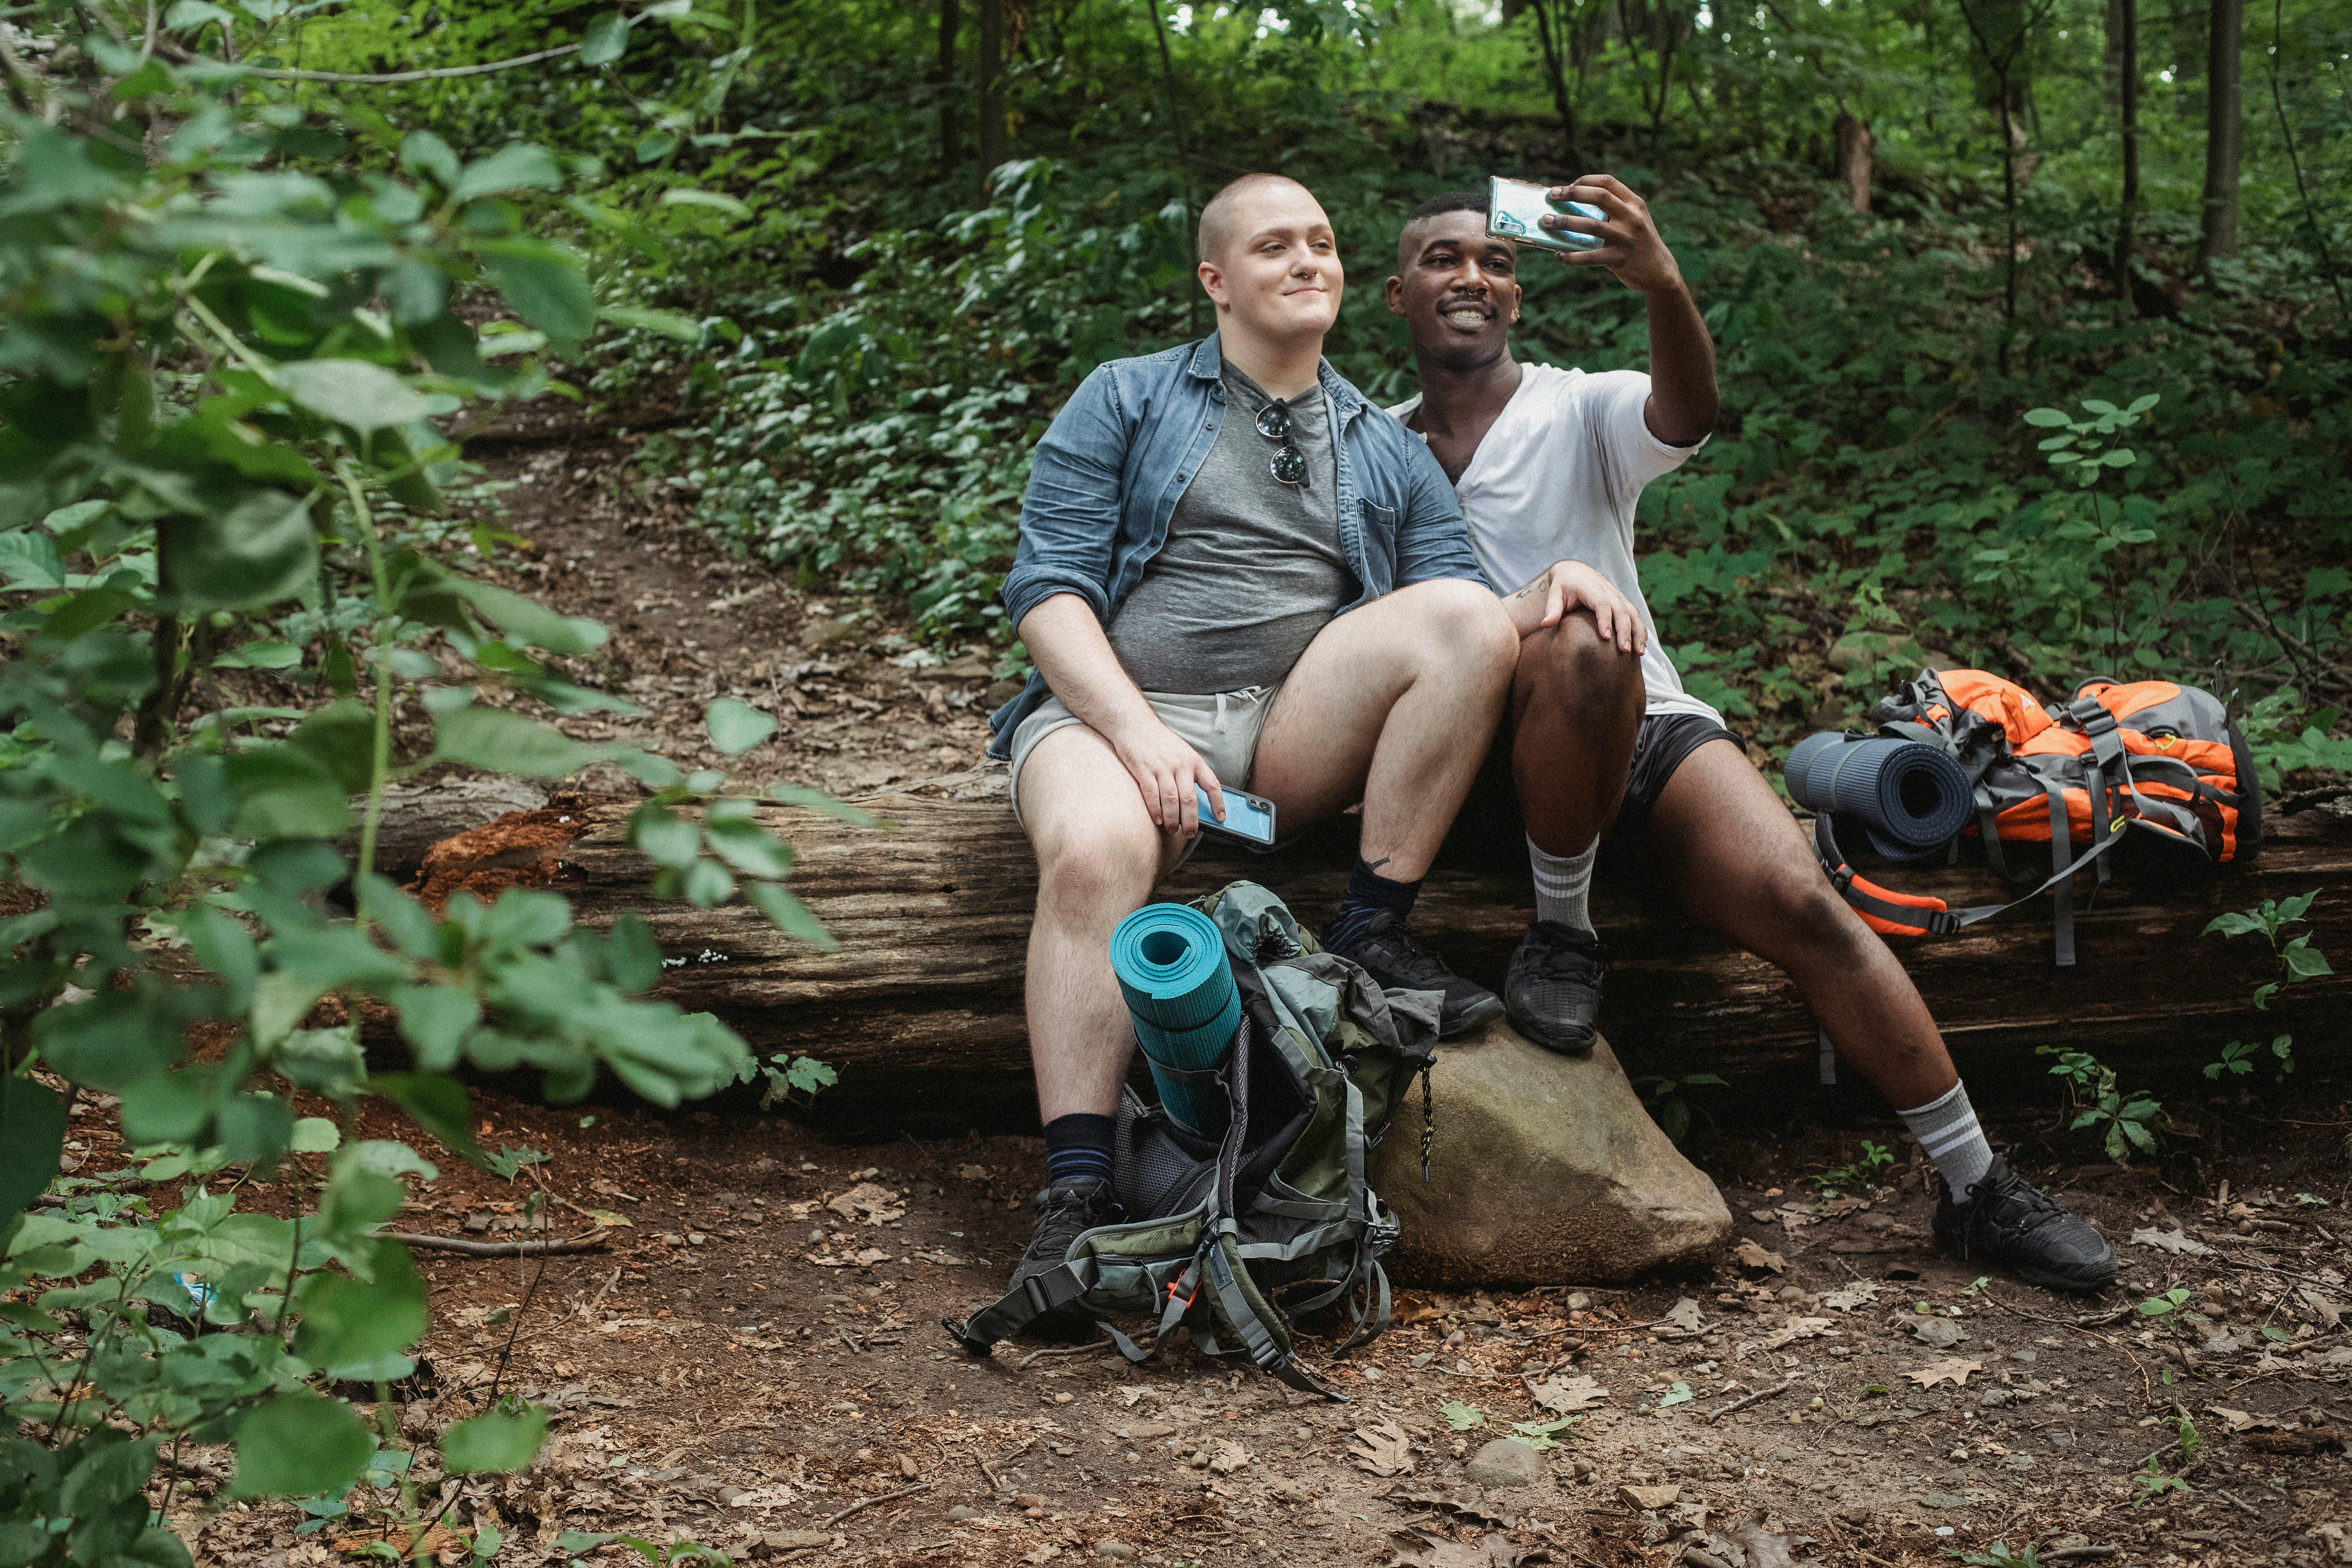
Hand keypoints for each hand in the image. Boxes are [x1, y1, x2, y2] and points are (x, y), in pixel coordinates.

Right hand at [1110, 716, 1223, 837]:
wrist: (1135, 725)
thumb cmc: (1160, 742)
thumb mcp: (1181, 753)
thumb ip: (1189, 773)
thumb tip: (1195, 802)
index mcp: (1193, 760)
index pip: (1211, 784)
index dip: (1218, 803)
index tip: (1221, 818)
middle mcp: (1180, 764)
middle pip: (1189, 799)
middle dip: (1191, 820)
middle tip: (1191, 833)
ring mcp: (1161, 767)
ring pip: (1171, 800)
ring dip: (1173, 820)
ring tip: (1173, 830)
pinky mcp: (1143, 770)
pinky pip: (1152, 795)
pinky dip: (1155, 810)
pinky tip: (1158, 820)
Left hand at [1516, 559, 1648, 653]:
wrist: (1575, 572)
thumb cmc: (1563, 586)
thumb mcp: (1555, 594)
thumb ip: (1552, 608)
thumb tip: (1545, 624)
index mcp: (1591, 588)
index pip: (1601, 603)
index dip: (1605, 619)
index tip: (1606, 636)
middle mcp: (1609, 591)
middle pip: (1621, 610)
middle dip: (1625, 630)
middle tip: (1624, 650)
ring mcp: (1618, 597)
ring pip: (1633, 613)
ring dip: (1638, 632)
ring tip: (1639, 653)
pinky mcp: (1623, 603)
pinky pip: (1635, 616)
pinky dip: (1640, 630)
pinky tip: (1641, 647)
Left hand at [1540, 174, 1684, 295]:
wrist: (1659, 271)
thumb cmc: (1638, 242)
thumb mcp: (1633, 219)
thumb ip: (1612, 210)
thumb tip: (1573, 205)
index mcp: (1634, 203)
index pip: (1607, 182)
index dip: (1585, 181)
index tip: (1568, 186)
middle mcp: (1631, 217)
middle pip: (1599, 197)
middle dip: (1573, 193)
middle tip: (1552, 196)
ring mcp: (1626, 238)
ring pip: (1591, 225)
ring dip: (1565, 222)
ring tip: (1545, 222)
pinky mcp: (1619, 259)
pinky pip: (1590, 257)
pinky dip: (1572, 257)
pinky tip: (1559, 256)